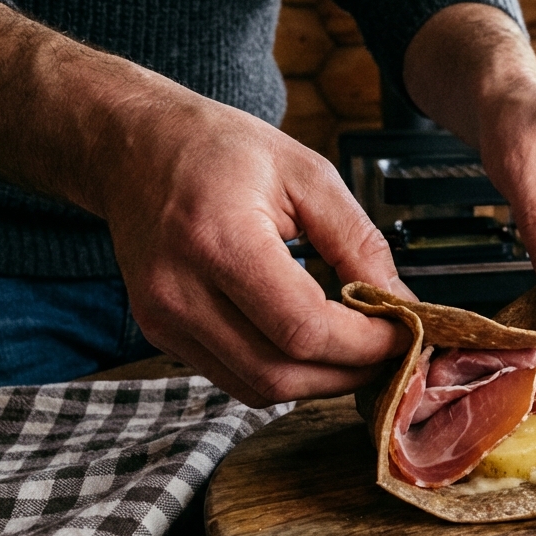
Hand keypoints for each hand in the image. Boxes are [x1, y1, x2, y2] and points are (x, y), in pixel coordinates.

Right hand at [96, 94, 416, 405]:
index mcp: (219, 240)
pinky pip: (236, 378)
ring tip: (356, 347)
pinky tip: (311, 342)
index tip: (404, 330)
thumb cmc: (217, 148)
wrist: (131, 146)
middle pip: (283, 374)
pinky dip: (284, 372)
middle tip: (390, 348)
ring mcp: (164, 319)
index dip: (366, 344)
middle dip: (351, 372)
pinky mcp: (161, 334)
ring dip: (321, 380)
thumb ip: (359, 241)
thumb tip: (401, 303)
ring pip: (260, 389)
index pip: (305, 329)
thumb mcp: (306, 172)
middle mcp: (180, 291)